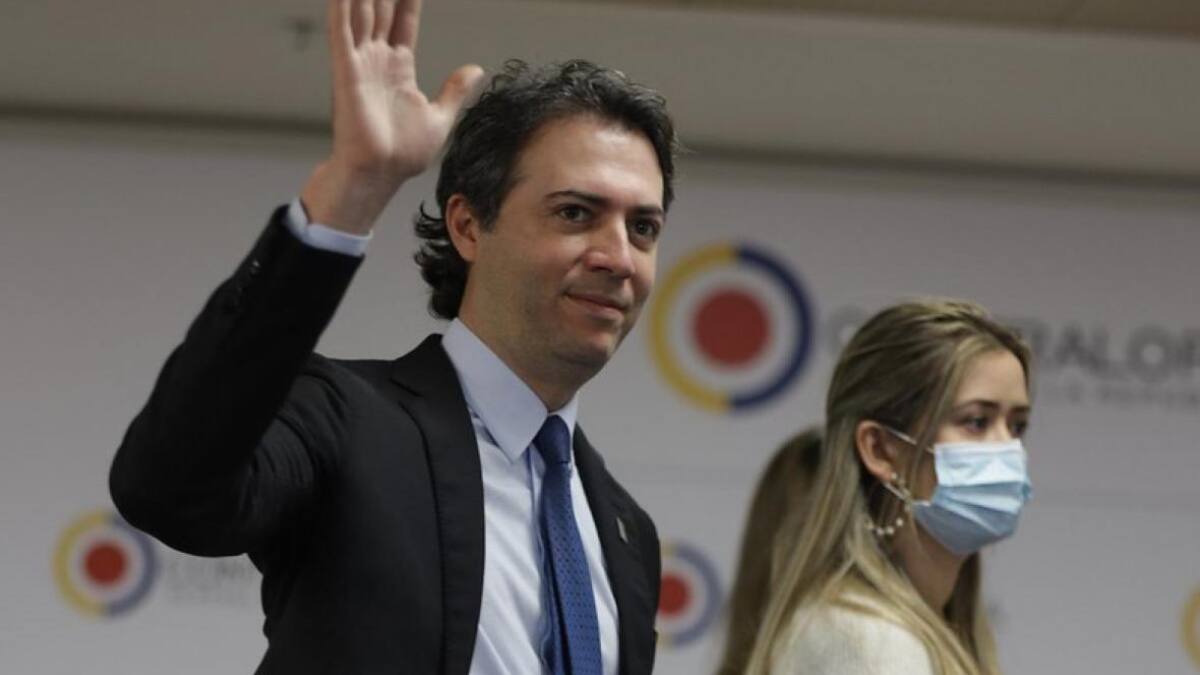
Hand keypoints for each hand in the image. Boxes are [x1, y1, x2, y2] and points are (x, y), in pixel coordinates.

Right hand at [302, 0, 483, 233]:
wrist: (380, 174)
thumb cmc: (403, 154)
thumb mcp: (440, 117)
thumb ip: (455, 91)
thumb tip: (475, 71)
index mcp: (398, 67)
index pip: (403, 19)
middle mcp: (377, 60)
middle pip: (380, 8)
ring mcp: (360, 64)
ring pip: (360, 12)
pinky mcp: (347, 72)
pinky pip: (342, 32)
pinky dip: (342, 9)